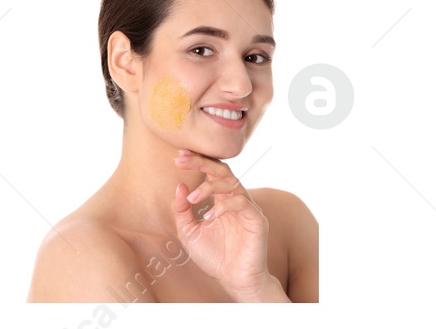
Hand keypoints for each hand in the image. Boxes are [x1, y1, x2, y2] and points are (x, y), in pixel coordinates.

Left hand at [170, 150, 284, 302]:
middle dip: (202, 162)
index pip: (212, 172)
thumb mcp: (189, 234)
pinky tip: (209, 217)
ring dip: (209, 187)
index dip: (197, 161)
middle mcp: (236, 200)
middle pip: (223, 170)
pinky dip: (223, 206)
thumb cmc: (214, 257)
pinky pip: (242, 203)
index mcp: (222, 199)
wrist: (234, 280)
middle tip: (182, 160)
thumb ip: (182, 212)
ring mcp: (247, 209)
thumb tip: (180, 186)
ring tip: (192, 199)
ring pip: (232, 183)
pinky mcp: (256, 220)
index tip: (179, 156)